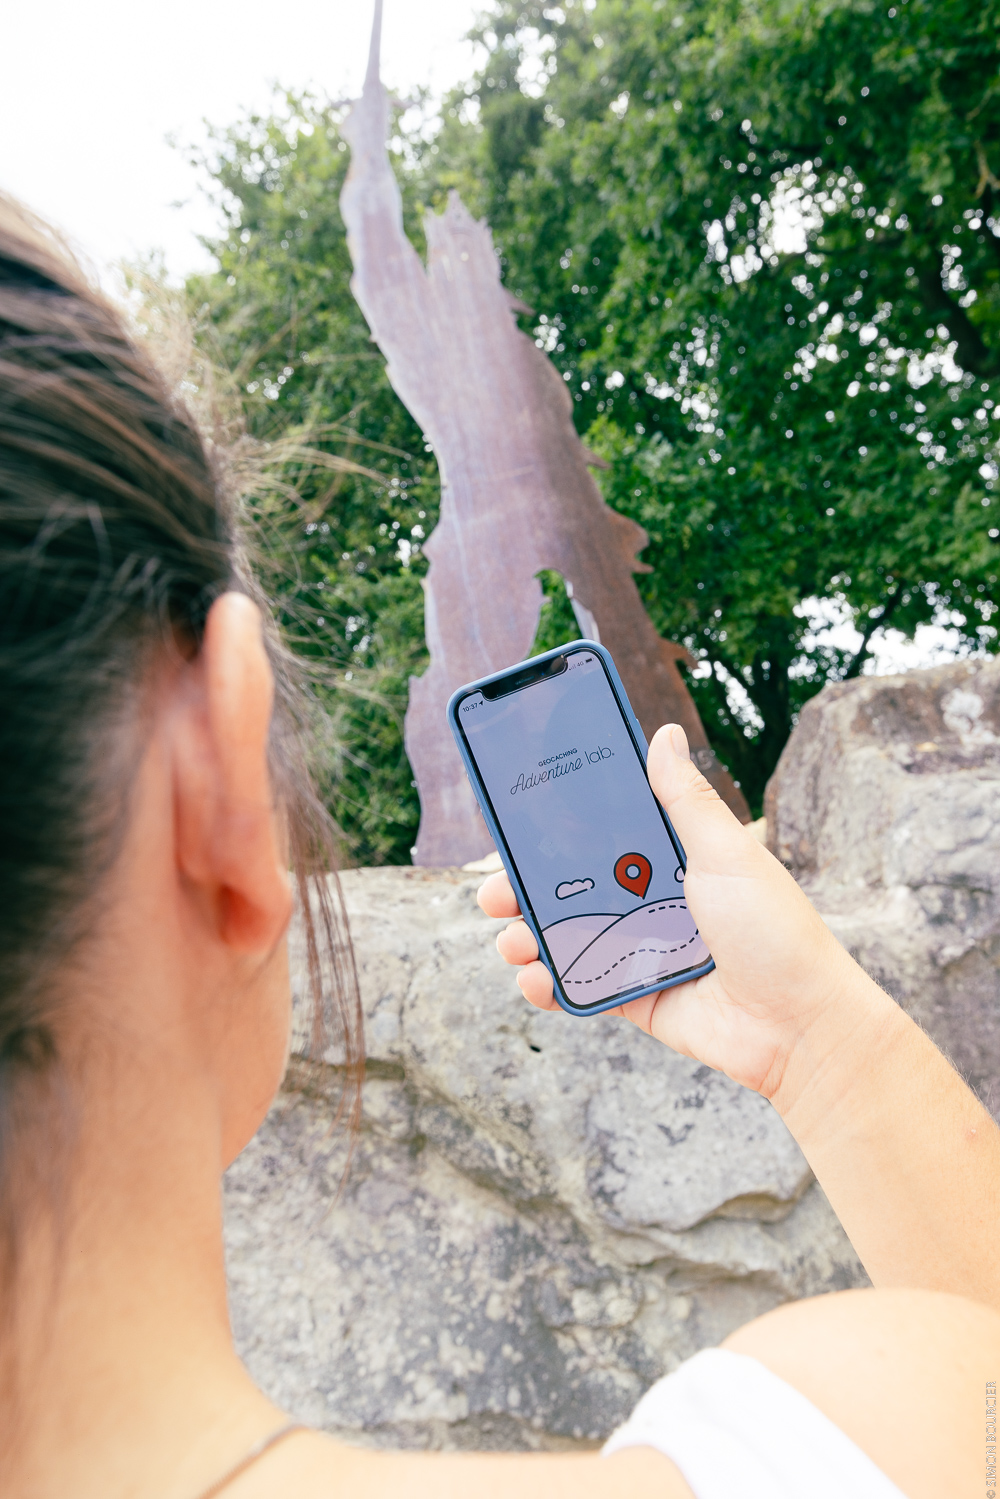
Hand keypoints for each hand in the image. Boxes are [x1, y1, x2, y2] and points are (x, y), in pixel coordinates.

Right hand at [478, 722, 878, 1103]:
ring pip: (565, 936)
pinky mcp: (634, 996)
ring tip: (511, 939)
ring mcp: (638, 950)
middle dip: (523, 887)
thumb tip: (663, 733)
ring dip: (525, 936)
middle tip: (495, 890)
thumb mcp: (725, 853)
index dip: (555, 829)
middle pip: (569, 886)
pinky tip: (535, 977)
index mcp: (669, 860)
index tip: (513, 819)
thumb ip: (684, 800)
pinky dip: (548, 984)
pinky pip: (579, 986)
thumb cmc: (774, 931)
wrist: (799, 1026)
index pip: (600, 835)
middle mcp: (648, 900)